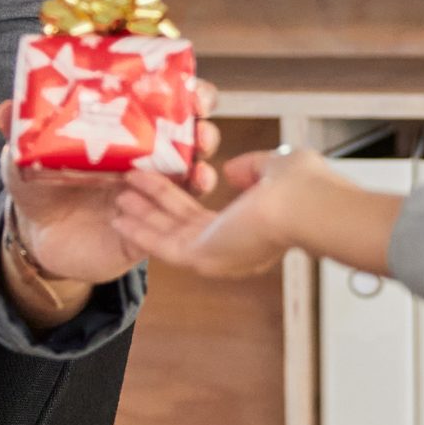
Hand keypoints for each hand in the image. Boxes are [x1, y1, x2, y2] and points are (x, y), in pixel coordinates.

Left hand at [0, 79, 223, 287]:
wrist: (38, 238)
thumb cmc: (41, 184)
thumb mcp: (26, 152)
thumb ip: (20, 130)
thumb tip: (7, 109)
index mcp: (128, 129)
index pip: (169, 103)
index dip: (190, 92)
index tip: (193, 88)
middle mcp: (149, 158)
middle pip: (194, 137)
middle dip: (204, 128)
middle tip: (200, 126)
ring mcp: (154, 193)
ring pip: (194, 178)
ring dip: (202, 170)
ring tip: (198, 169)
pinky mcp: (152, 227)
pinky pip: (175, 222)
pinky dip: (177, 210)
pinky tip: (166, 202)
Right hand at [112, 146, 330, 279]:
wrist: (306, 205)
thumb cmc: (303, 186)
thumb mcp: (274, 167)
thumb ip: (252, 168)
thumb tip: (231, 170)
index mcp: (250, 229)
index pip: (207, 218)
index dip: (179, 200)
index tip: (159, 184)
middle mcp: (232, 247)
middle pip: (181, 225)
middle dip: (152, 206)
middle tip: (127, 189)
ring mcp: (217, 255)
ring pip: (169, 234)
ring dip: (142, 216)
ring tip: (117, 199)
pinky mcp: (203, 257)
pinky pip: (163, 245)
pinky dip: (140, 232)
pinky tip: (120, 218)